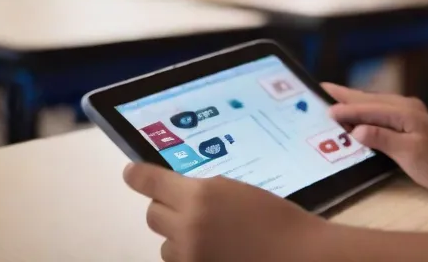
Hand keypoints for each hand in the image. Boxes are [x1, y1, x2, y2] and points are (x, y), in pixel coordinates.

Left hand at [123, 163, 327, 261]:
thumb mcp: (238, 191)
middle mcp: (187, 225)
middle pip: (153, 214)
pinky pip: (178, 261)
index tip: (130, 173)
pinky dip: (188, 255)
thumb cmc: (275, 217)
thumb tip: (182, 194)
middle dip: (166, 209)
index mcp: (201, 195)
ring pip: (164, 243)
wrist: (297, 254)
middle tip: (187, 208)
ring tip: (207, 235)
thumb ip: (206, 192)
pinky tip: (212, 251)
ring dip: (177, 237)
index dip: (138, 177)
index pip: (153, 182)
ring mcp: (189, 255)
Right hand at [324, 84, 427, 196]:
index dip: (345, 109)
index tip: (324, 108)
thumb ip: (383, 139)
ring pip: (374, 104)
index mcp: (405, 112)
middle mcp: (406, 107)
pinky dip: (365, 110)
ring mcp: (409, 113)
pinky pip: (381, 112)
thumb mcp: (410, 155)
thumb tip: (356, 129)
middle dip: (345, 95)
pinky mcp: (410, 122)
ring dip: (353, 101)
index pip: (368, 109)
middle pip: (369, 99)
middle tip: (320, 88)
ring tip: (332, 97)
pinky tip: (357, 114)